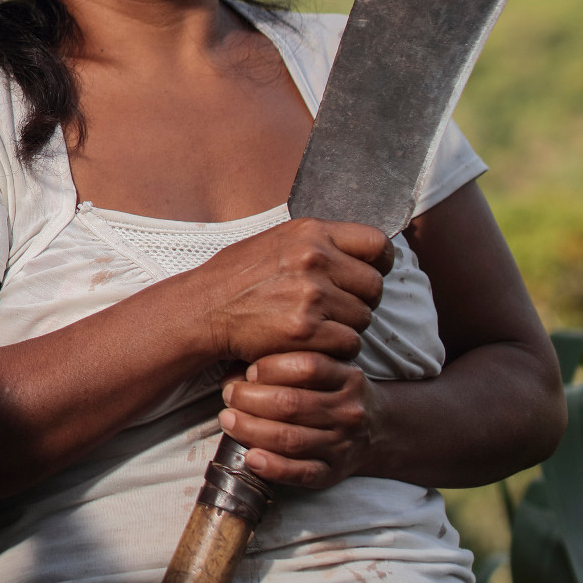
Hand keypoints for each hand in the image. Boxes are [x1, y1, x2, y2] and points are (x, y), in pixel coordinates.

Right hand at [186, 218, 392, 364]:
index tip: (369, 273)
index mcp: (309, 232)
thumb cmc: (237, 278)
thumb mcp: (276, 242)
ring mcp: (310, 294)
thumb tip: (362, 252)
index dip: (380, 263)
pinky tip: (310, 343)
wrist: (202, 310)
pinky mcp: (306, 329)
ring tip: (316, 326)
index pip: (376, 243)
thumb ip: (318, 244)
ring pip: (363, 319)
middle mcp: (313, 258)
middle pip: (374, 286)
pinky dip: (334, 350)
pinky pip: (348, 345)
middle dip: (360, 301)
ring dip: (346, 328)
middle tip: (335, 308)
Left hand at [220, 351, 380, 488]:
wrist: (378, 430)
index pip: (308, 366)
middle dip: (250, 399)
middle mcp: (349, 412)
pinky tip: (251, 458)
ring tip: (228, 420)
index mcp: (348, 378)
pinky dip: (273, 468)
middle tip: (229, 395)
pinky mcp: (334, 473)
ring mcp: (344, 444)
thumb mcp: (323, 369)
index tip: (248, 372)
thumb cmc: (332, 392)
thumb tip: (234, 374)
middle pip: (293, 404)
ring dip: (252, 430)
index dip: (271, 367)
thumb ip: (286, 364)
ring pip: (292, 439)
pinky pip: (302, 474)